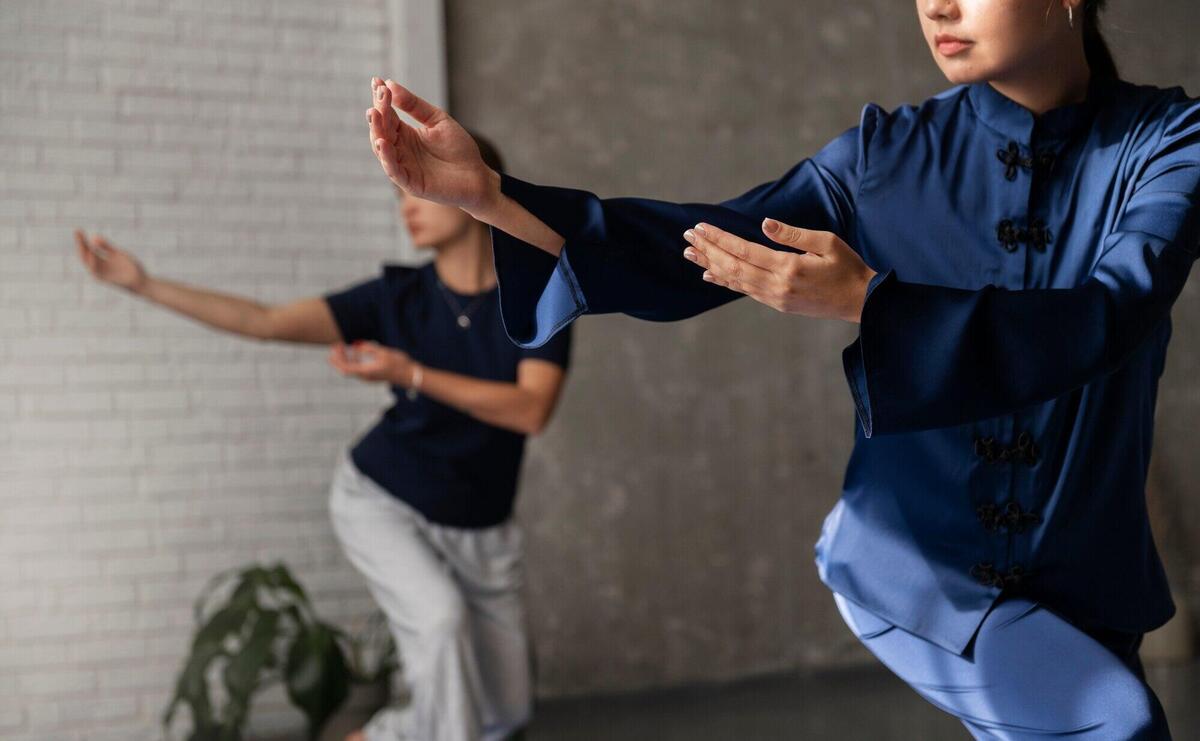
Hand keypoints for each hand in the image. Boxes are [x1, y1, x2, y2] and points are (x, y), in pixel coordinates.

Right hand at [74, 230, 147, 292]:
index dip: (82, 240)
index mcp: (101, 260)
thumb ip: (107, 247)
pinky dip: (92, 262)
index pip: (88, 248)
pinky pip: (95, 270)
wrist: (141, 281)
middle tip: (77, 231)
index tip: (78, 229)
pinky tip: (91, 253)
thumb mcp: (118, 254)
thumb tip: (94, 236)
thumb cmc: (130, 268)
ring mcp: (101, 273)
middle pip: (85, 253)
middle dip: (80, 243)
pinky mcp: (104, 279)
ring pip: (87, 262)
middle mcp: (99, 266)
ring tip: (82, 240)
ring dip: (84, 251)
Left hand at [328, 341, 415, 385]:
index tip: (335, 348)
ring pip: (351, 369)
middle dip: (339, 357)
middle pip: (345, 369)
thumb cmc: (398, 364)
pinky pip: (357, 369)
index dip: (337, 359)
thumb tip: (358, 346)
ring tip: (343, 347)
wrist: (410, 375)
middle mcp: (365, 377)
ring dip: (345, 358)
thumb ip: (370, 349)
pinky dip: (353, 360)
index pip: (345, 368)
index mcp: (367, 372)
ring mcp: (368, 377)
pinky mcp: (372, 376)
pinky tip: (355, 352)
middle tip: (337, 345)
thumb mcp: (384, 353)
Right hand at [366, 78, 499, 217]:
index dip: (381, 99)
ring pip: (382, 150)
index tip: (377, 81)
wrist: (477, 175)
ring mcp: (403, 167)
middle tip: (379, 96)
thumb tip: (391, 84)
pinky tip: (383, 142)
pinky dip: (387, 157)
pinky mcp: (410, 183)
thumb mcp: (438, 120)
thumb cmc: (458, 148)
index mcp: (405, 134)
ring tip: (374, 114)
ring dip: (377, 132)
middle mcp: (400, 150)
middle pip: (381, 130)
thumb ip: (415, 106)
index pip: (387, 115)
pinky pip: (394, 171)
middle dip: (378, 113)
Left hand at [681, 219, 876, 322]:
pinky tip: (710, 273)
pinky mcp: (777, 304)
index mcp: (788, 267)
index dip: (720, 239)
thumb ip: (793, 234)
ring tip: (690, 252)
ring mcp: (775, 297)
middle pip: (733, 266)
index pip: (744, 250)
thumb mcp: (826, 242)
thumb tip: (765, 223)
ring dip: (711, 265)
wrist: (860, 302)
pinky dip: (725, 281)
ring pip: (735, 280)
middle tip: (687, 236)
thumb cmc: (846, 267)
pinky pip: (744, 291)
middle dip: (708, 250)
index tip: (701, 227)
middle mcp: (776, 285)